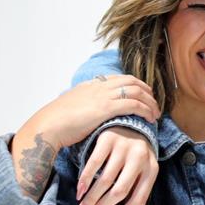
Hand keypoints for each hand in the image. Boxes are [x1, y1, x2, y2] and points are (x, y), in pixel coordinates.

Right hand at [11, 75, 159, 200]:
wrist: (48, 126)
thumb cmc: (56, 123)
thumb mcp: (71, 108)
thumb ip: (83, 106)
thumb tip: (88, 113)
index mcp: (91, 85)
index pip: (120, 78)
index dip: (136, 85)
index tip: (143, 95)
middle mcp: (99, 86)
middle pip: (132, 81)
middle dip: (147, 91)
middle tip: (154, 103)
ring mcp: (103, 95)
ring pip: (137, 91)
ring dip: (150, 102)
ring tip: (156, 113)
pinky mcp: (106, 108)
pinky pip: (134, 104)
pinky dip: (146, 110)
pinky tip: (150, 118)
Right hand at [74, 128, 158, 204]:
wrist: (131, 122)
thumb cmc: (135, 156)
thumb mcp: (141, 174)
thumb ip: (136, 196)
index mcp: (152, 171)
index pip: (138, 201)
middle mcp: (140, 158)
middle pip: (119, 192)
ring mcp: (125, 147)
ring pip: (105, 180)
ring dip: (90, 198)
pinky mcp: (109, 138)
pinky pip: (94, 163)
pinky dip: (84, 180)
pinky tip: (79, 191)